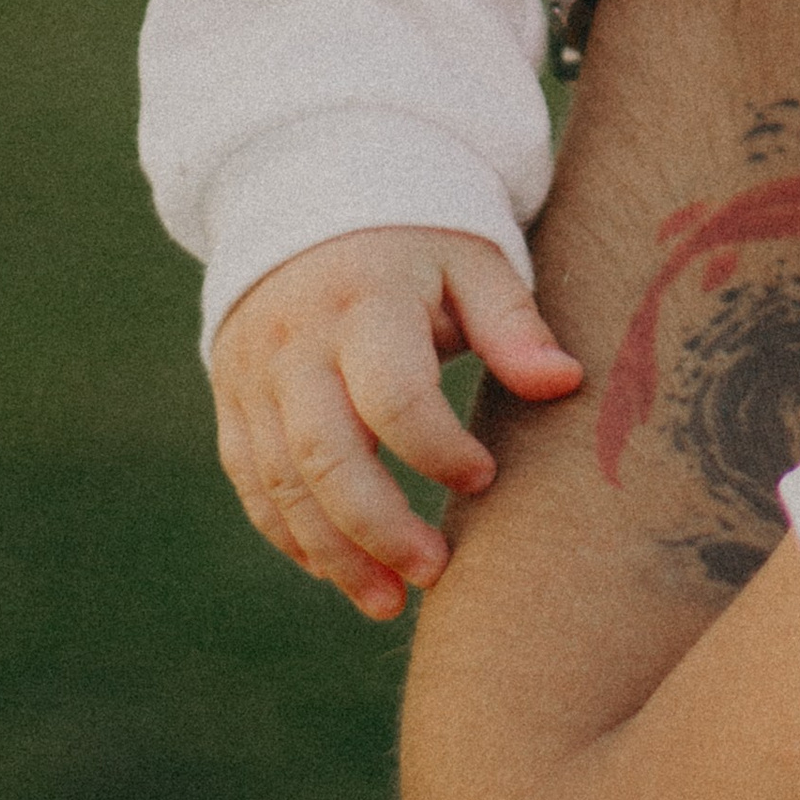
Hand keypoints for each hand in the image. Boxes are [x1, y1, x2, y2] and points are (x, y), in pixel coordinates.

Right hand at [211, 226, 582, 621]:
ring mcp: (253, 373)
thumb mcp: (471, 259)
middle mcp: (296, 341)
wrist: (310, 197)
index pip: (394, 395)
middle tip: (436, 571)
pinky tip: (337, 572)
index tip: (486, 477)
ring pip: (280, 480)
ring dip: (332, 552)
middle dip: (379, 527)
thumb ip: (513, 323)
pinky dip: (288, 534)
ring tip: (388, 601)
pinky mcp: (234, 398)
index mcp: (365, 300)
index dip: (439, 450)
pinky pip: (251, 480)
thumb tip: (565, 383)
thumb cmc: (417, 242)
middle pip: (326, 453)